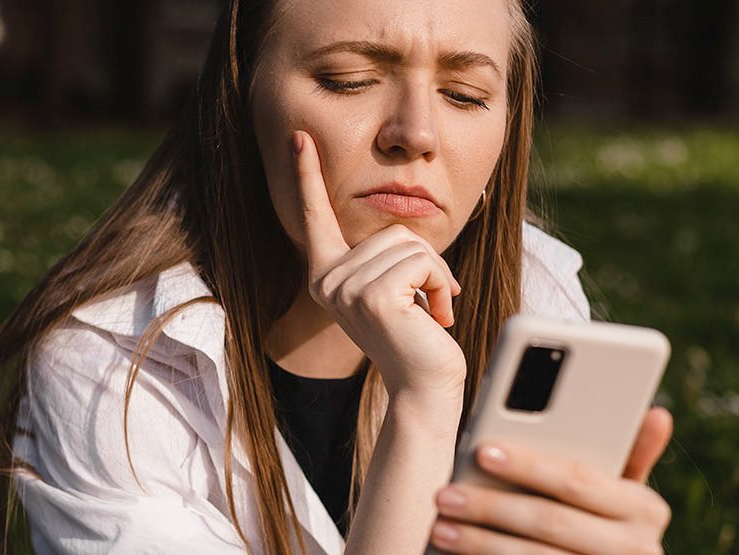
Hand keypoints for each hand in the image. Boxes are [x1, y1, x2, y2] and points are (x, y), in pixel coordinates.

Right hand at [291, 130, 465, 399]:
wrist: (424, 386)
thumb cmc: (416, 338)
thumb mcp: (394, 288)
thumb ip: (386, 257)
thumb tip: (400, 233)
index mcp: (326, 275)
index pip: (315, 217)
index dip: (307, 175)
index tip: (299, 137)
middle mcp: (326, 281)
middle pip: (391, 230)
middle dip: (425, 261)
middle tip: (428, 302)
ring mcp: (345, 289)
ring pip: (410, 245)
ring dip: (435, 275)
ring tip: (429, 312)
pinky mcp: (372, 295)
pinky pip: (421, 262)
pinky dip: (439, 285)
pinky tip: (434, 318)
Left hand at [429, 407, 675, 553]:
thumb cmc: (607, 524)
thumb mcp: (624, 494)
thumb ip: (630, 454)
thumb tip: (656, 411)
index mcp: (644, 508)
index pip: (578, 479)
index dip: (529, 465)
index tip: (482, 451)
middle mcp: (636, 547)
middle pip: (550, 521)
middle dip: (491, 507)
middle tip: (445, 495)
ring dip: (480, 543)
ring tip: (440, 528)